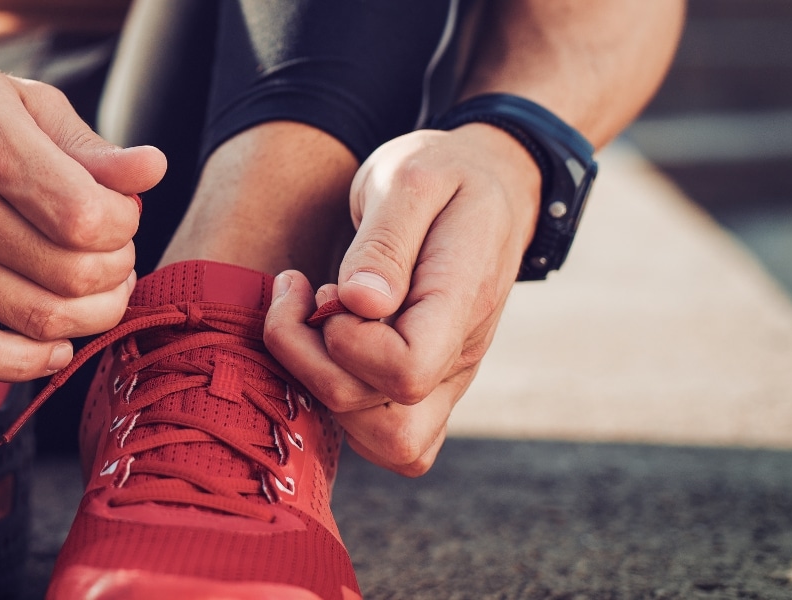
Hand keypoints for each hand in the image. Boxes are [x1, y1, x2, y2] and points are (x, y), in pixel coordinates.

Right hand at [0, 64, 165, 381]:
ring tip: (94, 295)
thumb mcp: (16, 102)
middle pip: (69, 272)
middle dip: (114, 273)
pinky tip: (54, 347)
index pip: (85, 215)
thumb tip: (151, 173)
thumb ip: (87, 145)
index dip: (123, 227)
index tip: (119, 217)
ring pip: (35, 319)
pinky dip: (26, 364)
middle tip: (113, 260)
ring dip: (88, 317)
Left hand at [263, 123, 540, 475]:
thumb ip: (385, 242)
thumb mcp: (412, 177)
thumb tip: (358, 303)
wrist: (490, 184)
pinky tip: (324, 341)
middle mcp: (461, 355)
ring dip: (320, 387)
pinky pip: (381, 434)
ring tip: (309, 315)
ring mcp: (446, 378)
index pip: (406, 370)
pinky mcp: (422, 384)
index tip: (325, 290)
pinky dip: (337, 400)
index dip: (347, 344)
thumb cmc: (447, 173)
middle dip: (313, 366)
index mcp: (464, 300)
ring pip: (383, 442)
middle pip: (387, 424)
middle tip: (300, 296)